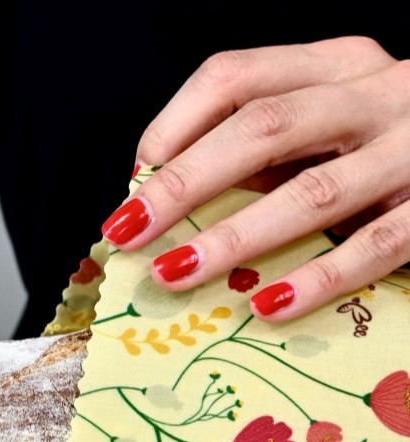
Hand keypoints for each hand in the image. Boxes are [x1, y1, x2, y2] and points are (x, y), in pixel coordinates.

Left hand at [100, 36, 409, 320]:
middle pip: (263, 127)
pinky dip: (319, 278)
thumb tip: (165, 197)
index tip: (136, 175)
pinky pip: (378, 245)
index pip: (235, 76)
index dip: (175, 124)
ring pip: (313, 190)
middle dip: (185, 182)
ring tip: (175, 271)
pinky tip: (268, 305)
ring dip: (235, 237)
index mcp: (334, 65)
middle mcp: (376, 93)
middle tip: (129, 230)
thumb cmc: (390, 143)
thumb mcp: (332, 121)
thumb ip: (266, 149)